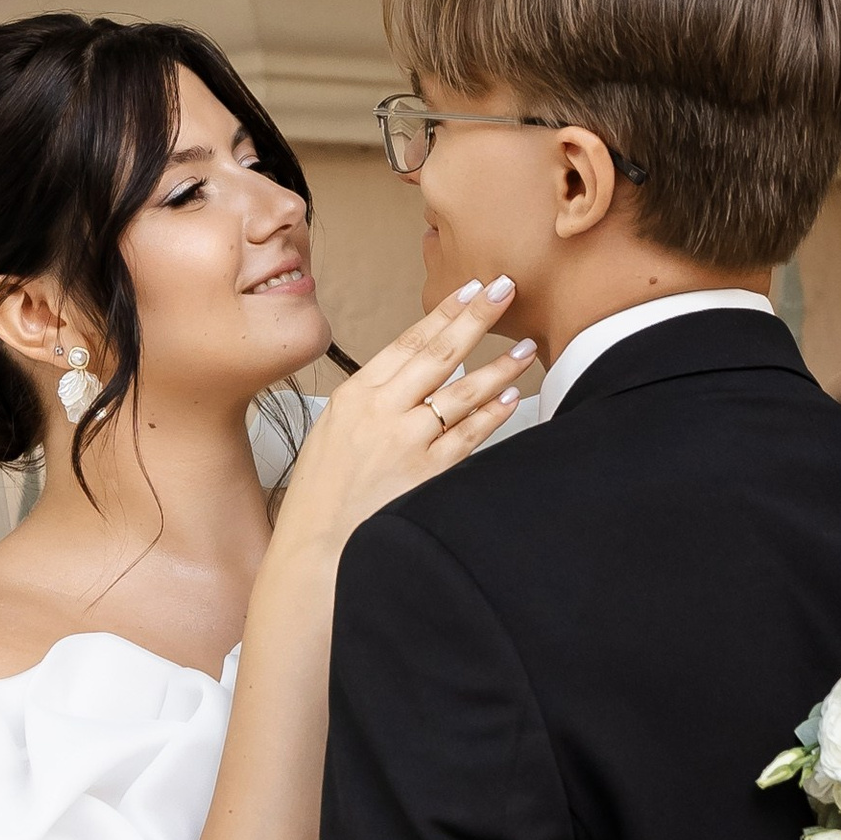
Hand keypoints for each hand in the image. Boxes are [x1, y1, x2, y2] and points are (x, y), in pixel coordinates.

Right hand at [272, 280, 534, 560]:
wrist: (315, 549)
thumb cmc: (323, 494)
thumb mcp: (333, 432)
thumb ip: (372, 402)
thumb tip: (416, 378)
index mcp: (355, 395)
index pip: (408, 342)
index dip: (443, 313)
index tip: (471, 289)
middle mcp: (381, 412)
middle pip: (438, 355)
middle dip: (476, 318)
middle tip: (506, 289)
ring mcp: (405, 442)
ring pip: (461, 394)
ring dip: (498, 368)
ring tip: (525, 348)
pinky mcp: (426, 474)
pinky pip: (468, 437)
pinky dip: (492, 416)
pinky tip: (512, 399)